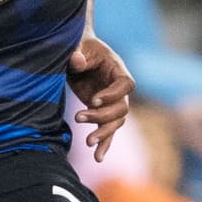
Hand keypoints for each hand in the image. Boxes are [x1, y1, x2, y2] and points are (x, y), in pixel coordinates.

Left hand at [67, 36, 133, 161]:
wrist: (75, 51)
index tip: (93, 100)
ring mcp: (112, 101)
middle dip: (103, 116)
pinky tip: (98, 158)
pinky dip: (104, 143)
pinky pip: (108, 130)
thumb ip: (76, 52)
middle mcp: (118, 87)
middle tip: (80, 117)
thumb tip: (77, 62)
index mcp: (116, 67)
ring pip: (116, 122)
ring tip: (87, 142)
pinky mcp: (102, 111)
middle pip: (122, 107)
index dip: (113, 94)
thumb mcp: (76, 44)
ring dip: (103, 132)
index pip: (126, 84)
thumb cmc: (78, 44)